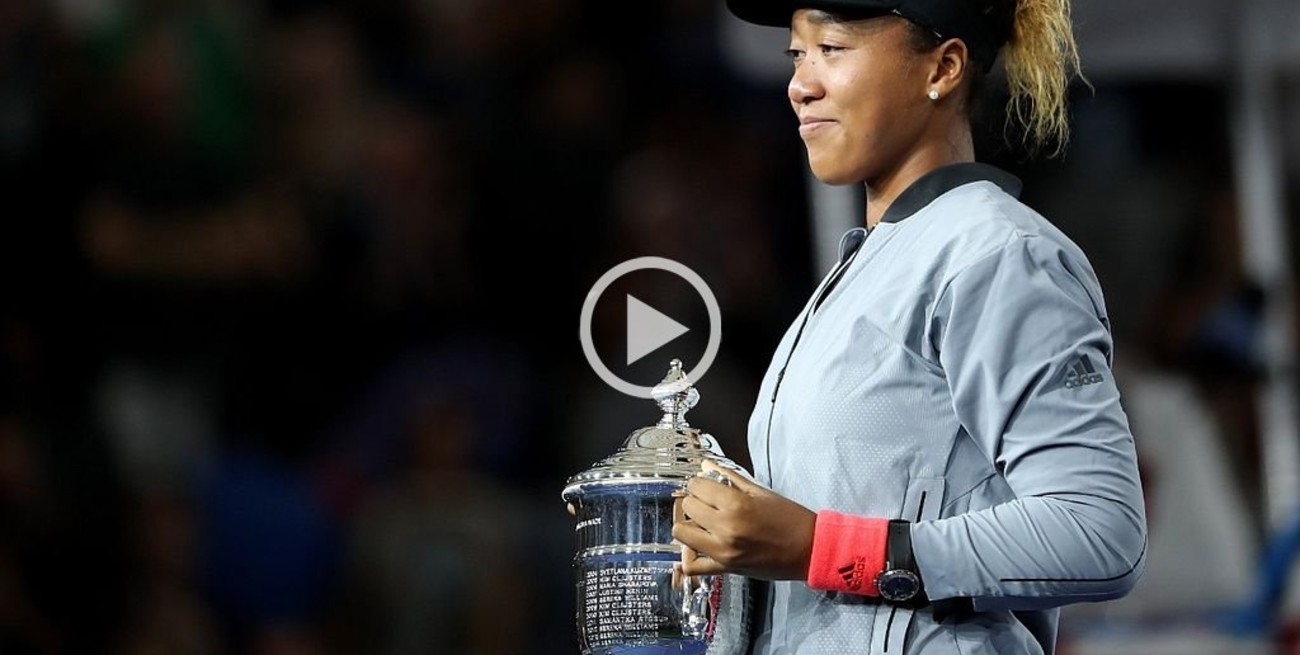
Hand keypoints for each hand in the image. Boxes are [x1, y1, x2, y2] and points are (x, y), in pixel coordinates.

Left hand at [672, 460, 815, 579]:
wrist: (809, 550)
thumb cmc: (792, 521)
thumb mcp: (761, 491)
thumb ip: (730, 478)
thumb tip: (707, 465)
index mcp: (736, 505)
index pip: (696, 486)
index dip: (700, 483)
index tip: (706, 484)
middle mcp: (726, 528)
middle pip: (687, 507)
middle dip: (694, 501)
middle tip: (707, 502)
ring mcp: (723, 551)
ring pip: (682, 533)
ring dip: (689, 524)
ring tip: (702, 522)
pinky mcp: (725, 568)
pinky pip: (693, 566)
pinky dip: (689, 557)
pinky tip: (697, 546)